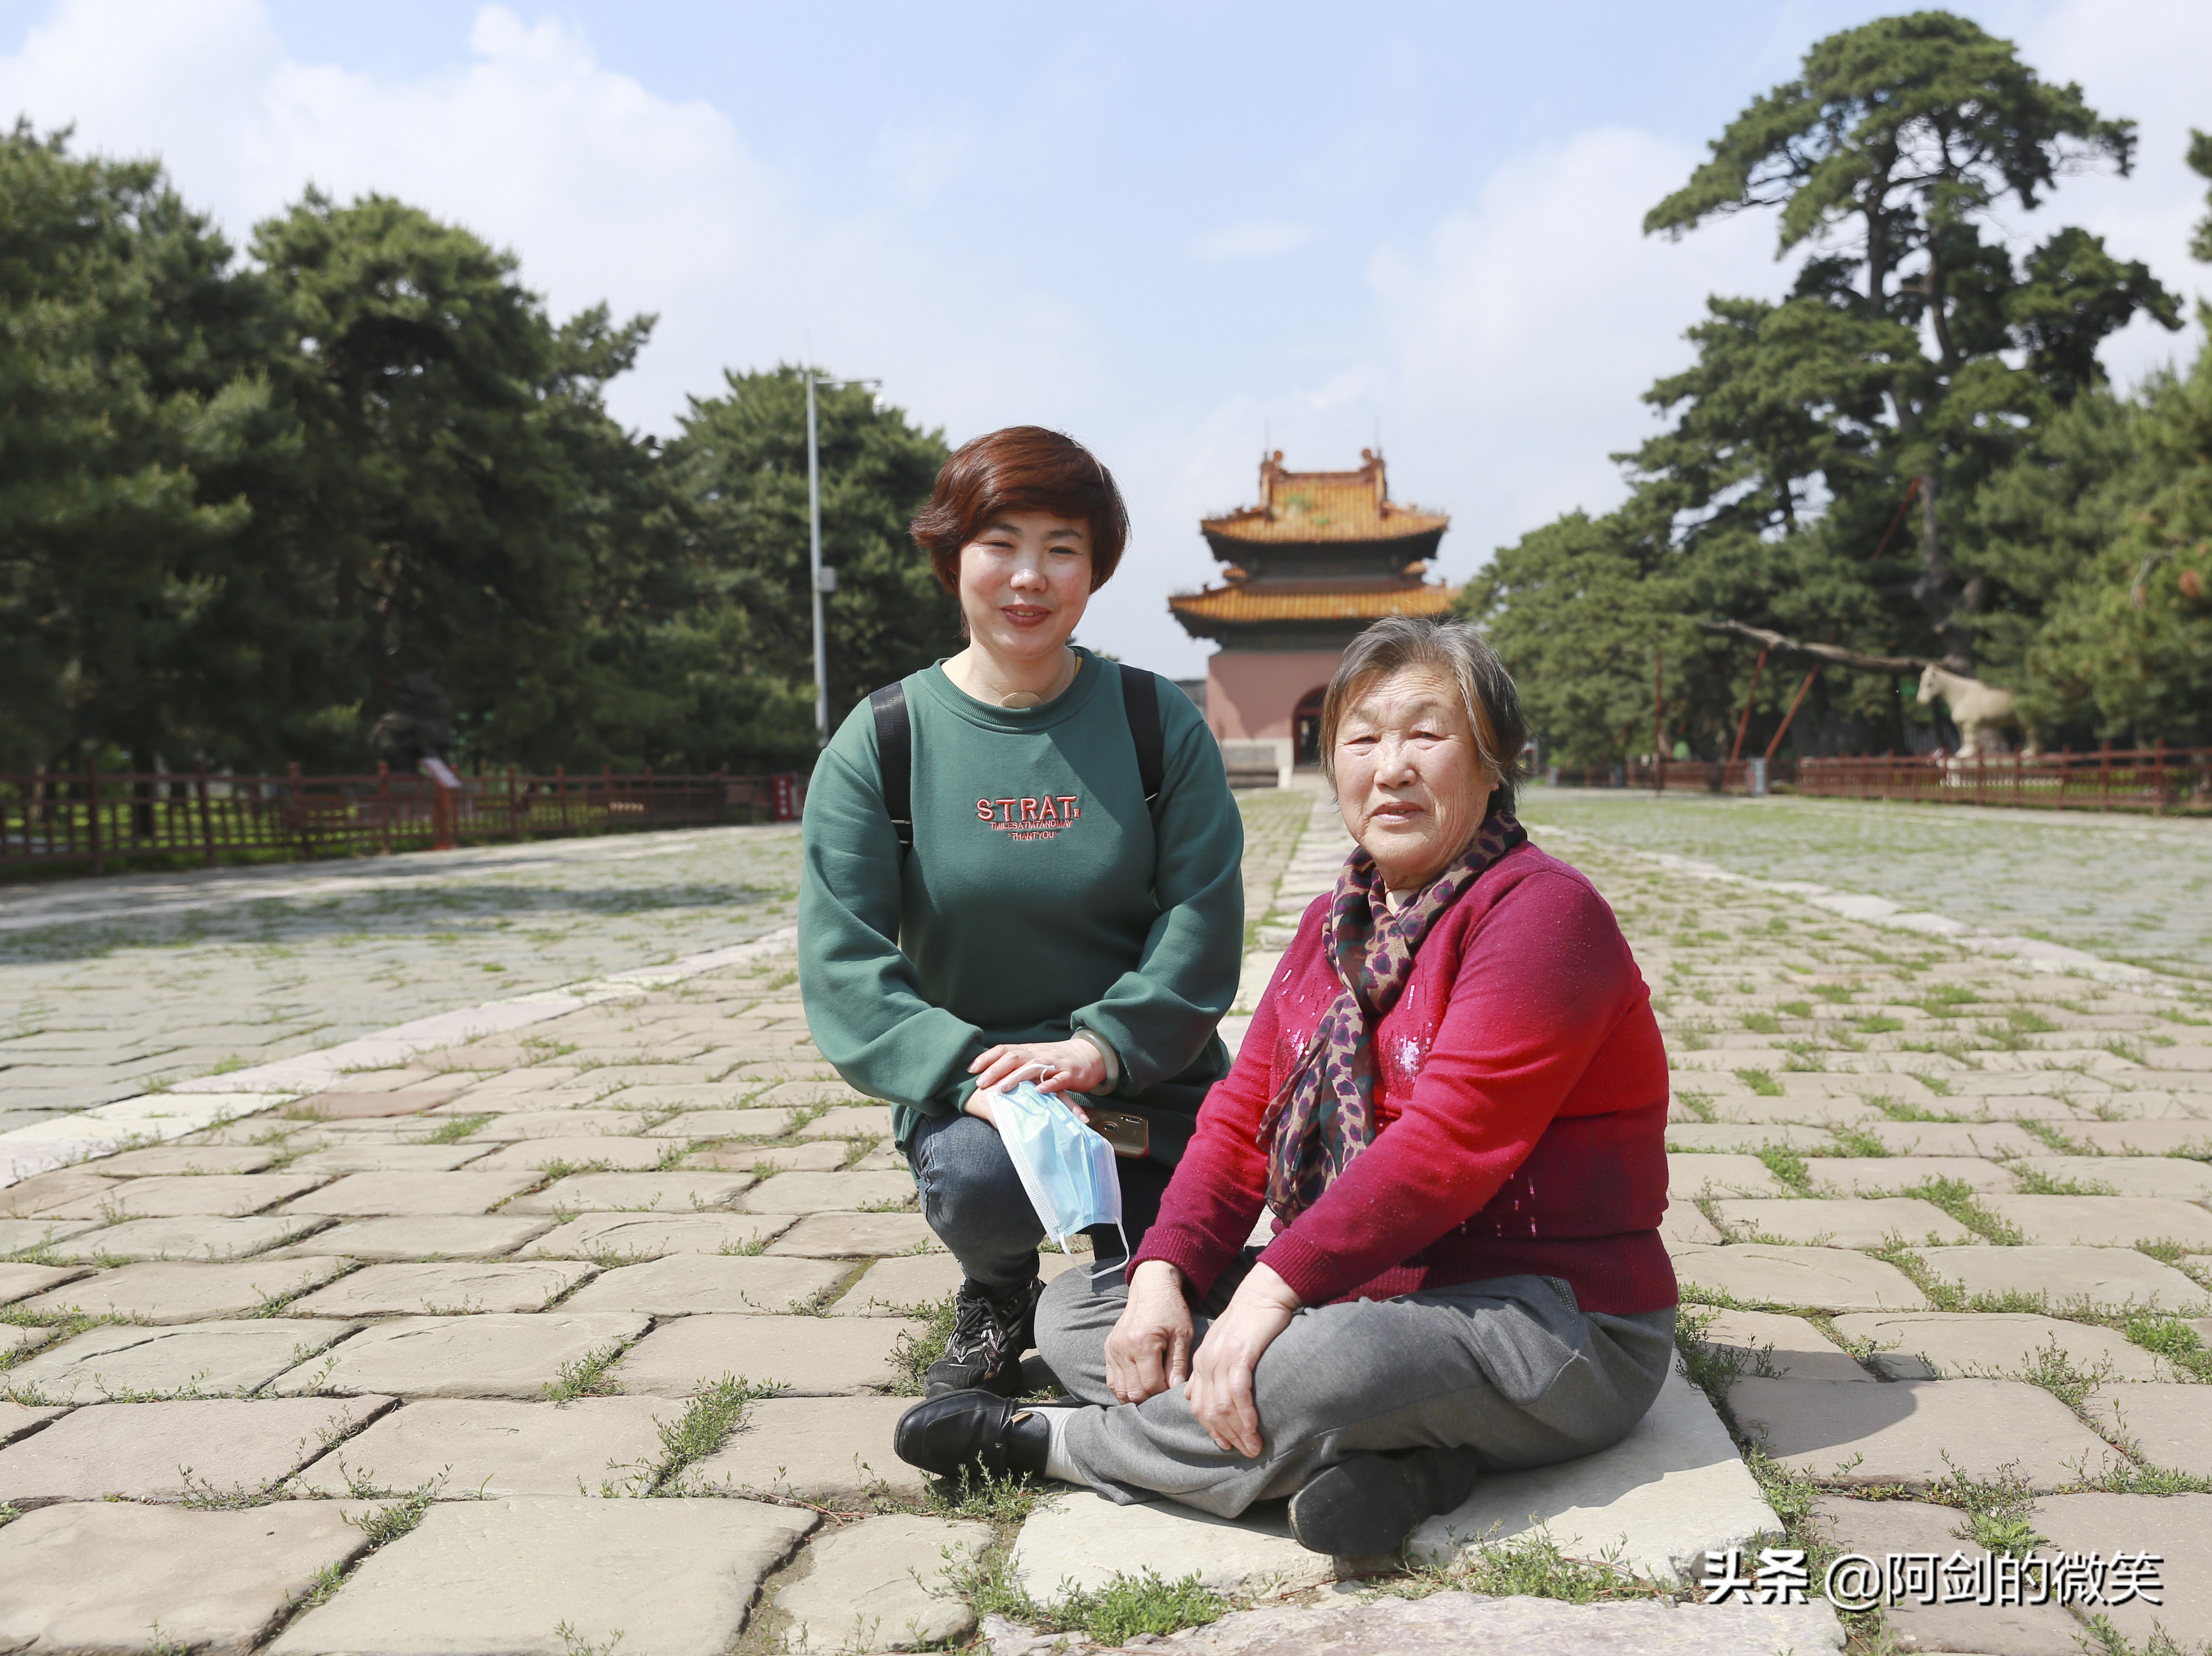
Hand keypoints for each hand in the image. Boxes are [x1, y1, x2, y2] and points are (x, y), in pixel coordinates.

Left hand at [969, 1039, 1105, 1098]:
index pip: (1003, 1049)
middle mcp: (1038, 1054)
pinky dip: (1049, 1084)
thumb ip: (1016, 1063)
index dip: (986, 1058)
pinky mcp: (1070, 1073)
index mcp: (1028, 1050)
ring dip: (1016, 1077)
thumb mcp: (1034, 1058)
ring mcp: (1054, 1063)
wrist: (1089, 1054)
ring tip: (1003, 1088)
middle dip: (995, 1070)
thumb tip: (990, 1072)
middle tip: (981, 1083)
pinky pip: (1059, 1079)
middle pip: (1014, 1057)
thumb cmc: (1056, 1060)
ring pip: (1033, 1067)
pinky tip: (1039, 1091)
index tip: (970, 1069)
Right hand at [1104, 1260, 1193, 1403]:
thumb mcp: (1182, 1335)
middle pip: (1134, 1392)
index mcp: (1143, 1342)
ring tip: (1151, 1386)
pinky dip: (1124, 1388)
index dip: (1164, 1392)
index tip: (1172, 1386)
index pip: (1151, 1385)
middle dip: (1150, 1397)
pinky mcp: (1108, 1349)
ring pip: (1120, 1390)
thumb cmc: (1171, 1311)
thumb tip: (1174, 1392)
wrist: (1151, 1288)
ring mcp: (1112, 1349)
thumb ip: (1178, 1365)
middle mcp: (1123, 1347)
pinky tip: (1138, 1383)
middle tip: (1163, 1388)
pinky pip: (1112, 1381)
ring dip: (1136, 1395)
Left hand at [1184, 1263, 1300, 1458]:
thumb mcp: (1222, 1347)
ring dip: (1239, 1431)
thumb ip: (1209, 1372)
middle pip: (1209, 1410)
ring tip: (1254, 1448)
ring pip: (1223, 1405)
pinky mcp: (1240, 1354)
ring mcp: (1221, 1358)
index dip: (1211, 1429)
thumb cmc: (1248, 1322)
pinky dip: (1245, 1413)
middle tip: (1245, 1453)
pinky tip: (1254, 1427)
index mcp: (1200, 1363)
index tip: (1227, 1445)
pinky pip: (1238, 1391)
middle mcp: (1206, 1362)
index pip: (1198, 1406)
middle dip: (1227, 1435)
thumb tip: (1195, 1397)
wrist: (1263, 1293)